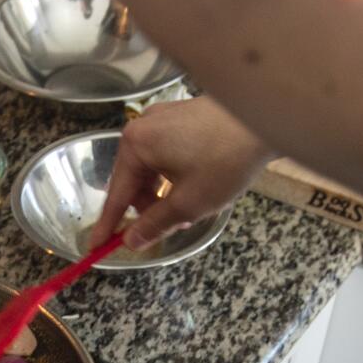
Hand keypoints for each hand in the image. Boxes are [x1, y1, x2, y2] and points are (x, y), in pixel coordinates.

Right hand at [94, 97, 270, 249]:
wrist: (265, 118)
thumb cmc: (226, 159)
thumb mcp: (189, 203)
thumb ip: (155, 224)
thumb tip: (131, 240)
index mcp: (136, 144)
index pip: (117, 194)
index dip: (109, 224)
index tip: (96, 246)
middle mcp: (144, 126)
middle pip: (135, 180)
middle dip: (150, 207)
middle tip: (173, 226)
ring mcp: (164, 117)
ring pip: (153, 168)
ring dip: (165, 192)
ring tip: (192, 207)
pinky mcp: (183, 117)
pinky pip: (167, 153)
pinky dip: (175, 175)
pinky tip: (197, 186)